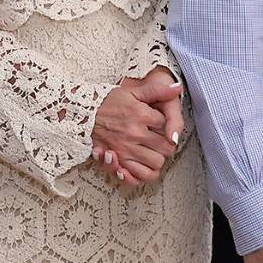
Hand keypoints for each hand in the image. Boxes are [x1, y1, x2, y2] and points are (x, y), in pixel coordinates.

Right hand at [91, 69, 181, 186]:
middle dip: (167, 144)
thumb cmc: (109, 101)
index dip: (168, 126)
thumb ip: (157, 89)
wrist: (85, 114)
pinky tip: (144, 165)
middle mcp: (135, 133)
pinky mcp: (118, 160)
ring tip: (153, 151)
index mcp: (141, 114)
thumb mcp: (133, 91)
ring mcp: (126, 148)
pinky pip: (140, 175)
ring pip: (156, 162)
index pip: (168, 125)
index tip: (162, 124)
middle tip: (160, 140)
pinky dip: (145, 173)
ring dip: (158, 158)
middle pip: (166, 148)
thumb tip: (177, 87)